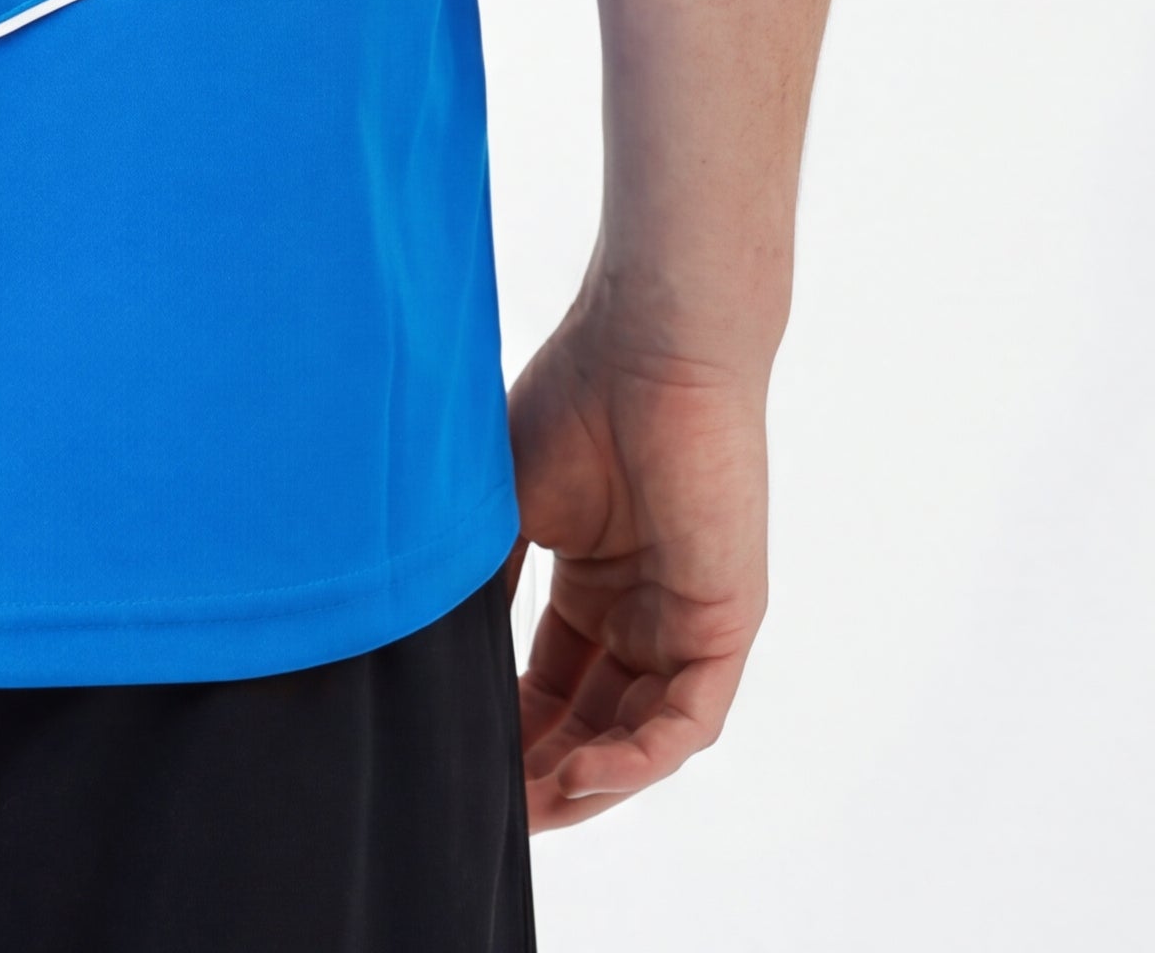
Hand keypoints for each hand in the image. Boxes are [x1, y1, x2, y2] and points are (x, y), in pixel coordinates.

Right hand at [503, 289, 772, 830]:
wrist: (645, 344)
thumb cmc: (576, 401)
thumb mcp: (506, 512)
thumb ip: (484, 590)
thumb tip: (426, 662)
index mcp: (597, 587)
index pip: (553, 688)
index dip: (509, 733)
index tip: (454, 765)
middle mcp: (646, 614)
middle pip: (595, 725)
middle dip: (543, 775)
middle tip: (489, 811)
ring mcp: (689, 621)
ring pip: (642, 737)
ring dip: (588, 782)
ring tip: (529, 808)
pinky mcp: (728, 621)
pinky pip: (689, 719)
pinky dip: (639, 757)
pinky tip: (587, 774)